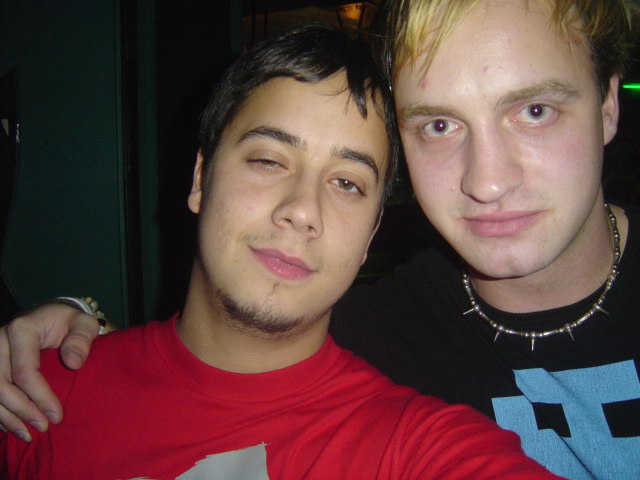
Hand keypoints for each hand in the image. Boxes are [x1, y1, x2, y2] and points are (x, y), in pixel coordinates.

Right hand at [0, 303, 99, 440]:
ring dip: (7, 417)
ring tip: (27, 435)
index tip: (56, 416)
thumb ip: (82, 339)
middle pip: (2, 384)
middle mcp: (0, 340)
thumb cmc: (71, 321)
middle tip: (43, 427)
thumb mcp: (84, 323)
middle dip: (22, 410)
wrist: (53, 315)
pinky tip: (11, 427)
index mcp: (22, 329)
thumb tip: (73, 363)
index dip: (39, 396)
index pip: (25, 370)